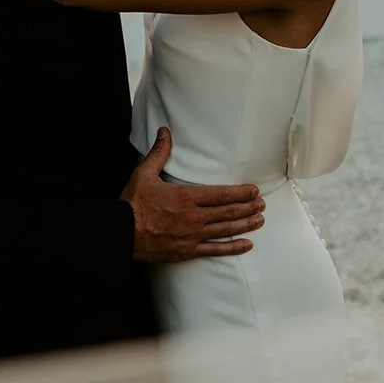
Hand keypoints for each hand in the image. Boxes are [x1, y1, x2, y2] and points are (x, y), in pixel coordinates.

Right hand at [122, 128, 264, 262]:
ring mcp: (192, 235)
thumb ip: (159, 153)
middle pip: (228, 212)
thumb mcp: (144, 174)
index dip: (240, 192)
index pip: (221, 194)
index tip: (254, 190)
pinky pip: (215, 250)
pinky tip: (246, 245)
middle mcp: (193, 217)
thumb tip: (165, 132)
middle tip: (262, 204)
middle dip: (248, 207)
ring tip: (260, 220)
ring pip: (225, 230)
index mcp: (186, 197)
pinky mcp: (188, 251)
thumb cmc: (132, 204)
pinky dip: (232, 247)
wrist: (121, 234)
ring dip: (245, 224)